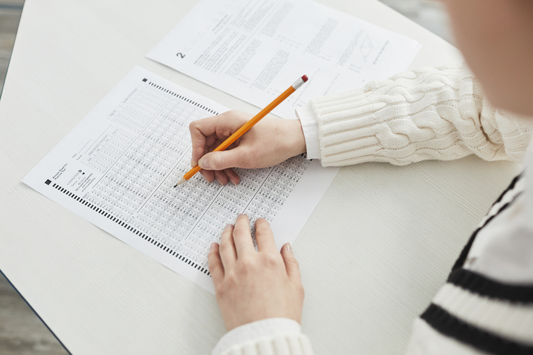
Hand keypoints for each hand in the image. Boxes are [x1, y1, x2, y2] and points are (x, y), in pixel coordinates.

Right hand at [189, 110, 305, 184]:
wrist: (295, 140)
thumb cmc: (275, 142)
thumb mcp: (247, 156)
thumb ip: (222, 160)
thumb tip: (203, 163)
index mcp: (227, 121)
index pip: (198, 129)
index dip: (195, 147)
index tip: (200, 164)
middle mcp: (228, 124)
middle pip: (205, 142)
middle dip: (208, 162)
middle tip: (211, 178)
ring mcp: (233, 132)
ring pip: (216, 151)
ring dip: (218, 167)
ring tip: (225, 180)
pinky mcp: (240, 140)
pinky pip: (226, 153)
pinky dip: (227, 165)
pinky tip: (234, 176)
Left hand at [208, 214, 303, 330]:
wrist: (264, 337)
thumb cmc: (281, 316)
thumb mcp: (296, 288)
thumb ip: (291, 264)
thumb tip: (286, 249)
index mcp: (270, 261)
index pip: (264, 234)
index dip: (261, 224)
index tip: (260, 222)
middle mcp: (249, 263)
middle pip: (241, 234)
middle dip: (242, 222)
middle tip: (242, 218)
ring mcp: (233, 274)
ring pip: (225, 245)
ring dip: (226, 232)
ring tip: (228, 228)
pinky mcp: (221, 286)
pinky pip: (213, 263)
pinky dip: (213, 252)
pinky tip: (214, 246)